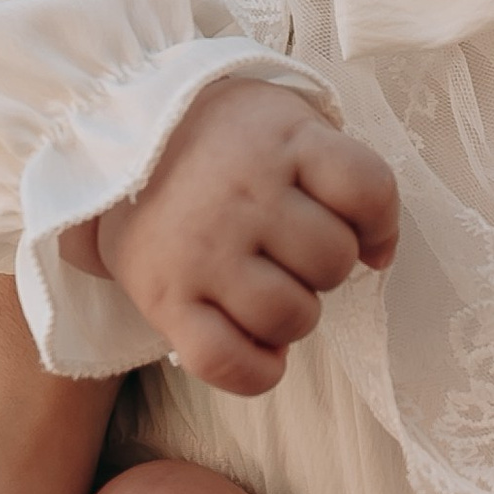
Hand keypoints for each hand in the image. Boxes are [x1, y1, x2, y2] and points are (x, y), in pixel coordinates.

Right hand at [84, 81, 398, 396]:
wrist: (114, 139)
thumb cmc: (223, 142)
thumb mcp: (287, 123)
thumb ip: (344, 174)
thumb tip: (380, 255)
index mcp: (281, 140)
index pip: (368, 189)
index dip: (379, 221)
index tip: (361, 230)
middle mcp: (241, 193)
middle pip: (333, 260)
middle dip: (324, 266)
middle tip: (288, 249)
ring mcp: (201, 249)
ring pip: (292, 316)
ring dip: (295, 315)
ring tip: (268, 288)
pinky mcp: (164, 298)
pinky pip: (230, 363)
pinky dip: (259, 369)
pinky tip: (261, 348)